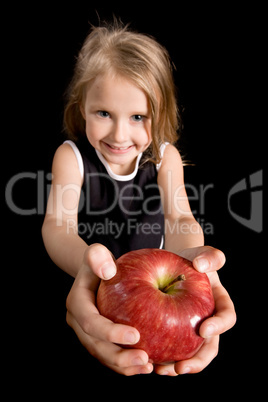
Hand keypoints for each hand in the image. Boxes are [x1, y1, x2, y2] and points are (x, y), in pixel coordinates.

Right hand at [66, 244, 153, 375]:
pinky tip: (148, 365)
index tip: (136, 335)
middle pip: (96, 347)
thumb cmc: (100, 262)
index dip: (111, 333)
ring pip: (104, 356)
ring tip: (148, 366)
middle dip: (119, 357)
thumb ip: (97, 256)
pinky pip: (111, 356)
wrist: (96, 272)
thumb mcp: (96, 253)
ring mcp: (88, 334)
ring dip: (124, 366)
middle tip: (146, 359)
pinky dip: (127, 365)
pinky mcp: (99, 340)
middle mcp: (78, 323)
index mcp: (76, 303)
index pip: (91, 323)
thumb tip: (108, 271)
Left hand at [154, 246, 235, 375]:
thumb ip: (210, 256)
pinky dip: (160, 355)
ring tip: (161, 370)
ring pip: (188, 353)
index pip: (226, 318)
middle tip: (181, 367)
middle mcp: (209, 321)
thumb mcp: (202, 253)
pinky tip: (145, 358)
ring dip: (176, 366)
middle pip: (209, 347)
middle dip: (197, 361)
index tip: (203, 329)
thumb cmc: (193, 258)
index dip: (219, 326)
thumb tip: (201, 265)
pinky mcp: (174, 331)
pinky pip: (169, 347)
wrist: (179, 263)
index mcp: (220, 304)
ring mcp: (191, 329)